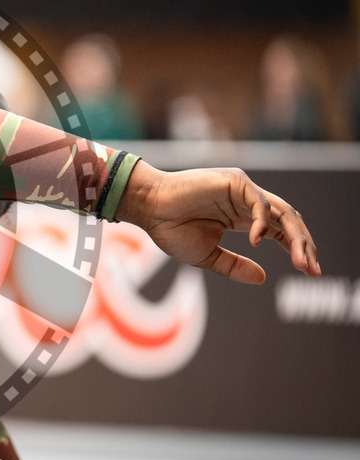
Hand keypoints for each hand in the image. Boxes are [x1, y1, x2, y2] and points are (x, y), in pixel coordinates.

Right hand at [116, 162, 320, 283]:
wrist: (148, 209)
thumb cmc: (170, 229)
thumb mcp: (207, 256)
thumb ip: (234, 265)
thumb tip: (263, 278)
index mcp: (241, 217)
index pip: (281, 232)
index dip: (298, 250)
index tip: (311, 272)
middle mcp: (246, 201)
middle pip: (288, 221)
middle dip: (304, 246)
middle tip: (312, 270)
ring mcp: (242, 189)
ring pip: (282, 211)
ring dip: (296, 237)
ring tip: (300, 260)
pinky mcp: (235, 181)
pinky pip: (259, 203)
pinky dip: (262, 222)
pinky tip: (257, 241)